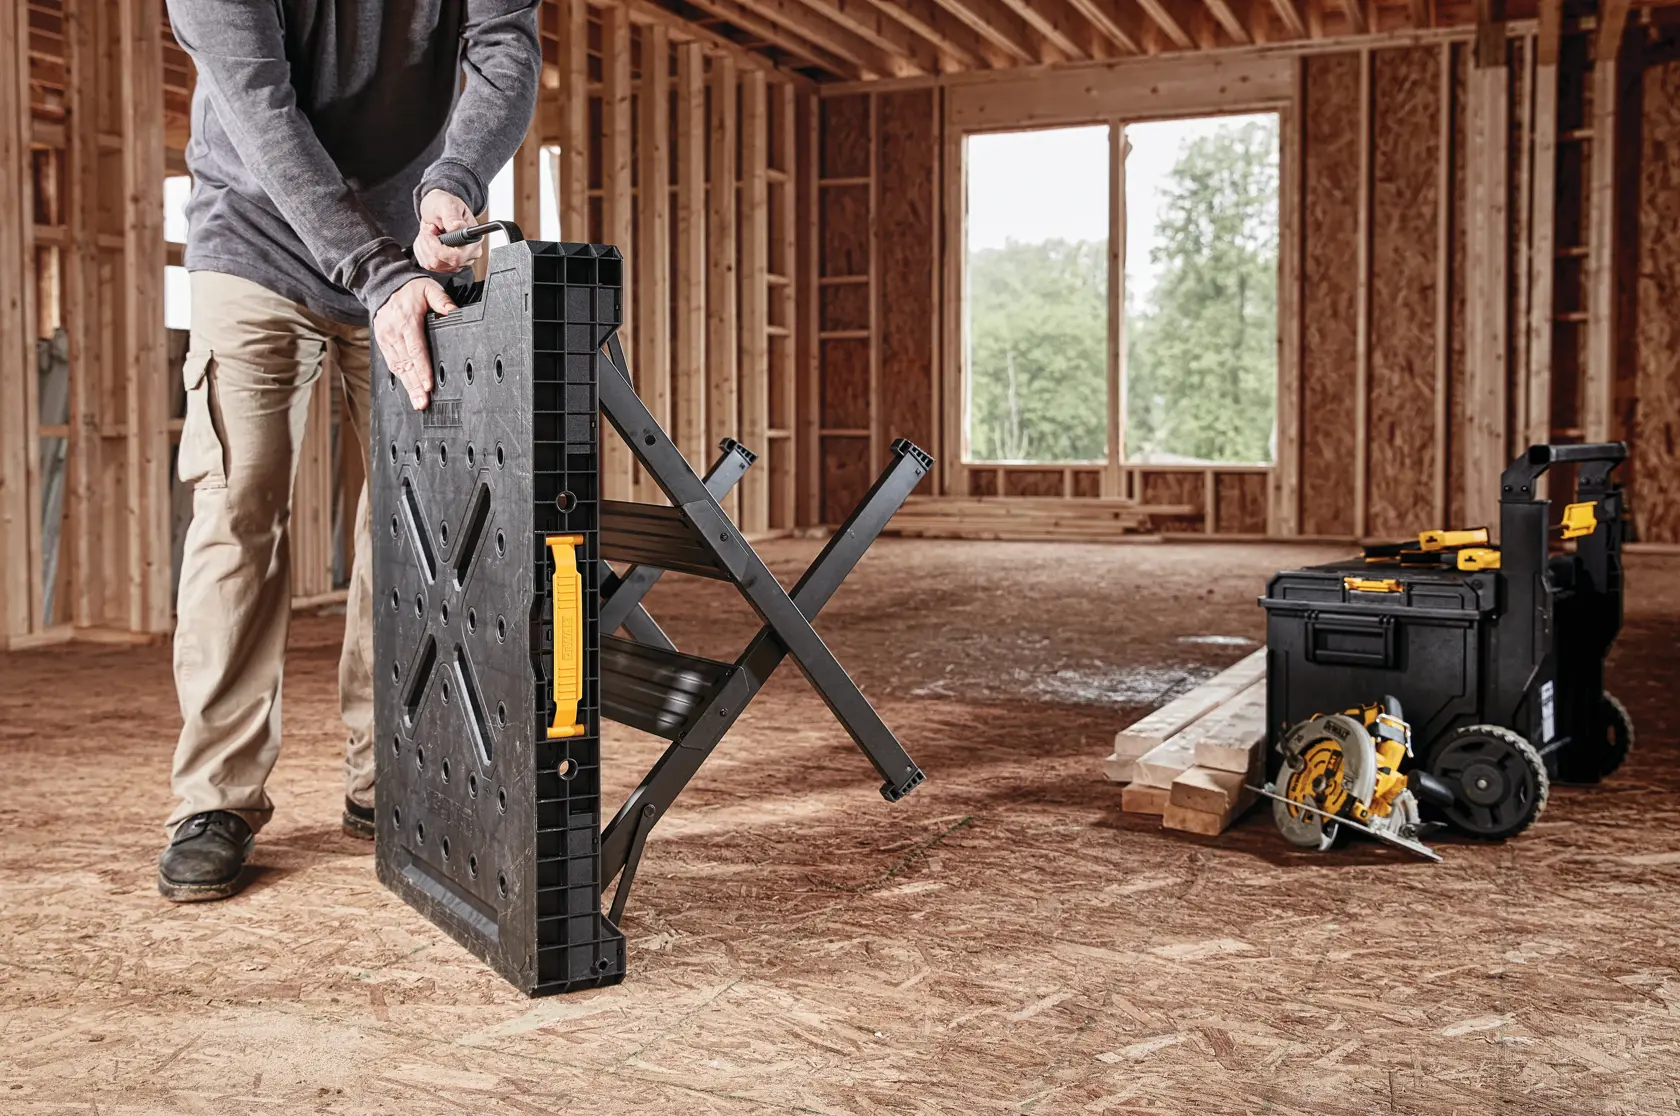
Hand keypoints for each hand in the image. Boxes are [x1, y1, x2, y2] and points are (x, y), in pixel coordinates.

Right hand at [374, 277, 456, 410]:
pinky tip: (409, 390)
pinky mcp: (382, 343)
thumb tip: (455, 312)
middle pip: (407, 364)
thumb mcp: (429, 288)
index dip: (422, 369)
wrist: (383, 284)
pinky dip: (401, 379)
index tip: (428, 385)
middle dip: (416, 386)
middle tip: (423, 403)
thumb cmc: (410, 289)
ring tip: (418, 403)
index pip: (416, 349)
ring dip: (408, 387)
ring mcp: (386, 339)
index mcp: (407, 321)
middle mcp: (394, 332)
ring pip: (398, 367)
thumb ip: (442, 301)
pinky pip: (392, 364)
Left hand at [414, 189, 481, 271]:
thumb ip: (452, 217)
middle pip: (443, 263)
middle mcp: (467, 254)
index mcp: (473, 240)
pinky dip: (422, 250)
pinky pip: (426, 263)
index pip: (456, 257)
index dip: (438, 247)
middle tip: (429, 228)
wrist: (436, 208)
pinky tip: (427, 239)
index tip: (432, 231)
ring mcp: (456, 262)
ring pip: (432, 264)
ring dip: (424, 246)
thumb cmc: (443, 204)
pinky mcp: (444, 264)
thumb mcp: (447, 205)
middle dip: (429, 245)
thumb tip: (458, 227)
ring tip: (429, 231)